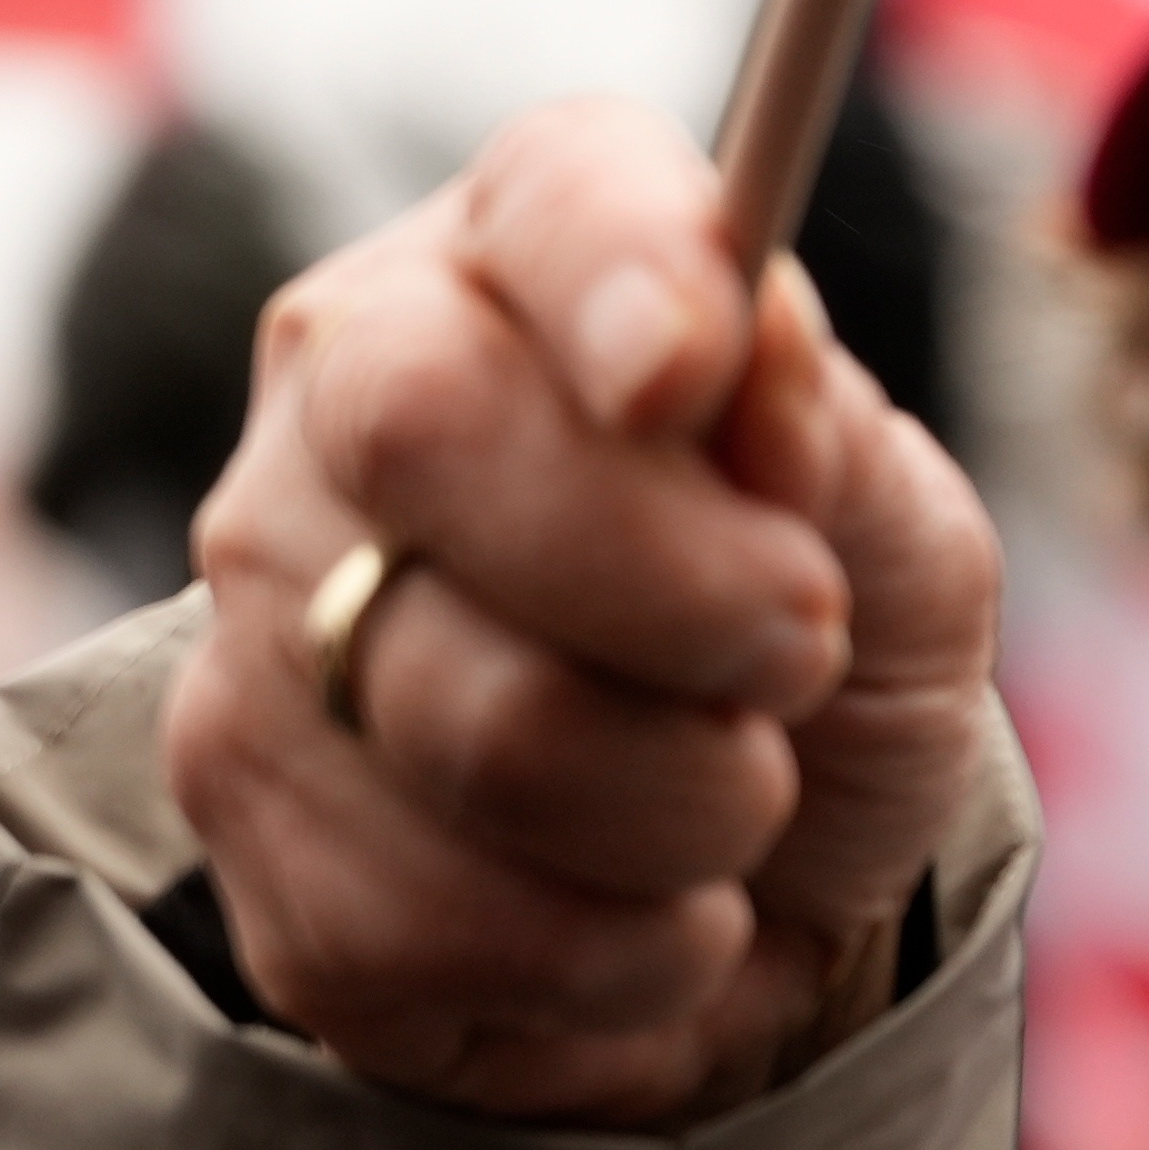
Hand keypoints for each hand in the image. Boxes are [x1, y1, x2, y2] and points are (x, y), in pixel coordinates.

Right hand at [162, 99, 1000, 1124]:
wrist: (754, 917)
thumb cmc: (823, 692)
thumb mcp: (901, 563)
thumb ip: (839, 449)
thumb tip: (758, 338)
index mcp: (528, 282)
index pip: (551, 197)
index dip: (620, 265)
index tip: (695, 363)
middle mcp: (347, 411)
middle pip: (436, 429)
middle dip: (682, 590)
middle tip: (795, 656)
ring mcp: (262, 614)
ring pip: (474, 715)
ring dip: (690, 807)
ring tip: (730, 806)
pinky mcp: (247, 826)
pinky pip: (439, 912)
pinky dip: (617, 952)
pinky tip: (643, 918)